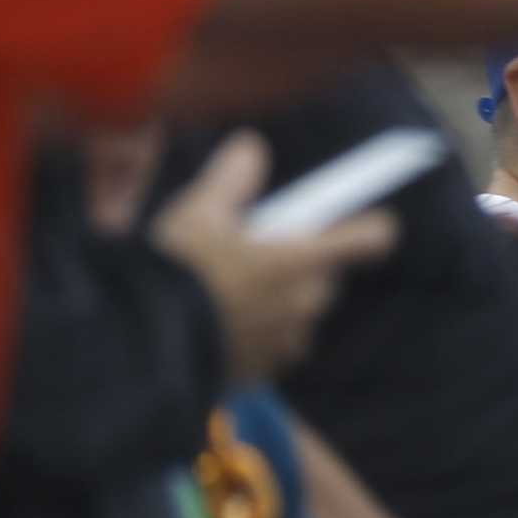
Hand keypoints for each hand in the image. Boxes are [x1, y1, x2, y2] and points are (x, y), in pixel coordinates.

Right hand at [149, 132, 396, 384]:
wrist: (146, 342)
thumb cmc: (176, 271)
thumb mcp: (199, 210)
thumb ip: (233, 178)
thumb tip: (251, 147)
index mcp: (301, 260)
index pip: (372, 238)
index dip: (369, 224)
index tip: (356, 216)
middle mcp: (305, 304)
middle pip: (327, 273)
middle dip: (303, 258)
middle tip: (259, 245)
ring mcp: (289, 341)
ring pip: (300, 309)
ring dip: (280, 296)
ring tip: (230, 284)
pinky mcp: (267, 370)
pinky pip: (277, 341)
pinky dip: (261, 328)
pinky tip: (221, 316)